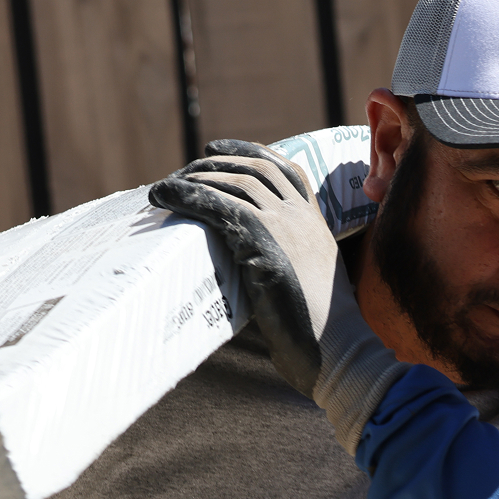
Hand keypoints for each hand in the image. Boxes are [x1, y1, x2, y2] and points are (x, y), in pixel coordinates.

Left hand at [150, 140, 409, 451]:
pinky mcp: (265, 244)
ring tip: (165, 186)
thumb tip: (251, 272)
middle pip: (256, 169)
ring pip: (236, 182)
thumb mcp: (307, 285)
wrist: (335, 349)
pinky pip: (219, 206)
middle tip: (182, 170)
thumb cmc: (318, 332)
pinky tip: (163, 196)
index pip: (287, 169)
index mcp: (316, 224)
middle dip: (215, 162)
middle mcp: (302, 218)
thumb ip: (285, 265)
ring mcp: (286, 228)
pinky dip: (187, 196)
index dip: (250, 152)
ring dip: (194, 178)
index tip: (219, 149)